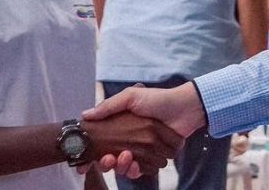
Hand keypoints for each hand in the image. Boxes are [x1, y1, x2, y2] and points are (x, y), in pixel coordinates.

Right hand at [83, 83, 207, 174]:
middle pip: (111, 159)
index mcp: (121, 127)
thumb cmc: (157, 99)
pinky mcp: (155, 158)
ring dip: (121, 166)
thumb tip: (84, 115)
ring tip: (125, 157)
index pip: (102, 143)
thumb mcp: (130, 97)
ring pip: (124, 167)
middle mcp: (130, 140)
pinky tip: (135, 165)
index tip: (85, 161)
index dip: (92, 153)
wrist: (184, 108)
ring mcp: (142, 151)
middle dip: (107, 163)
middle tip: (108, 159)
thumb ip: (108, 106)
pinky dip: (136, 170)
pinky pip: (141, 171)